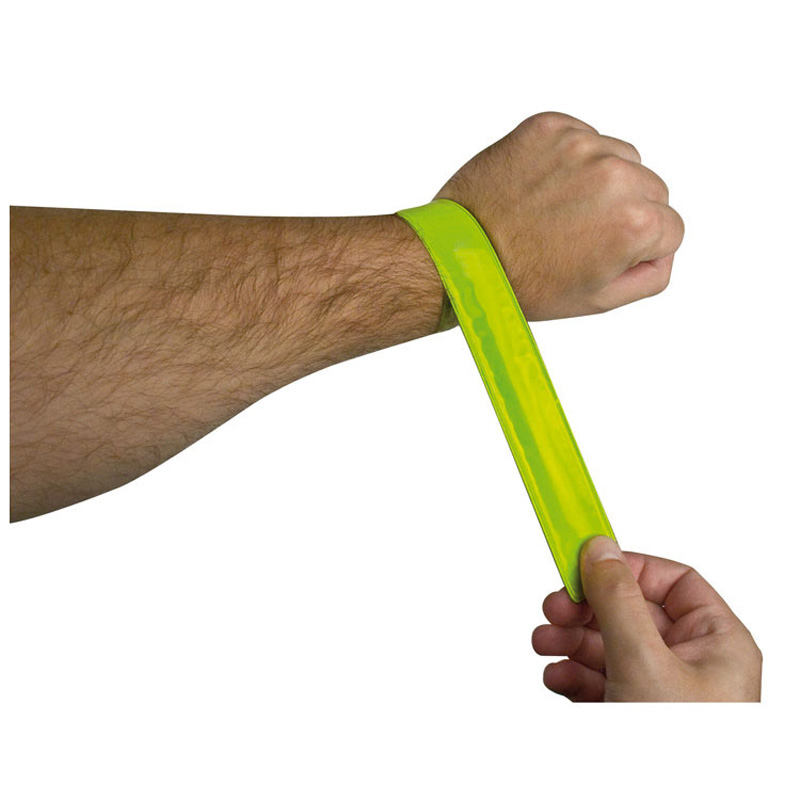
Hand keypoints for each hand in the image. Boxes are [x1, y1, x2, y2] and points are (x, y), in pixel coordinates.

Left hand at [433, 111, 684, 319]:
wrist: (459, 254)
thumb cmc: (522, 283)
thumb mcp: (598, 300)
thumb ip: (651, 275)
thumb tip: (663, 248)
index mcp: (635, 222)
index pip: (671, 228)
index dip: (637, 249)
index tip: (599, 254)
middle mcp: (614, 174)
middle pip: (652, 189)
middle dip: (624, 212)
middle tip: (577, 234)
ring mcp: (580, 145)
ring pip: (621, 158)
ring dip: (601, 180)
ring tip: (558, 210)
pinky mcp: (549, 126)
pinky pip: (584, 136)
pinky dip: (571, 159)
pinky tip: (544, 187)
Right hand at [531, 536, 761, 701]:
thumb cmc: (685, 757)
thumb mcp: (646, 664)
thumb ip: (618, 601)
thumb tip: (599, 547)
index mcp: (716, 643)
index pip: (670, 581)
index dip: (624, 567)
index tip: (581, 562)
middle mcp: (691, 664)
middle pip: (629, 612)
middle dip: (586, 609)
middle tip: (553, 608)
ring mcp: (661, 694)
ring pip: (608, 646)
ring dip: (570, 642)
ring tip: (544, 644)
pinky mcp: (634, 719)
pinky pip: (600, 683)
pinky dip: (572, 677)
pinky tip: (556, 678)